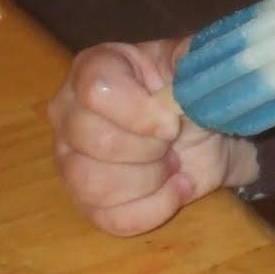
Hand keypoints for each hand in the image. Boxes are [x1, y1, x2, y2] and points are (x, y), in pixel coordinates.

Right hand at [47, 39, 259, 236]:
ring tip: (173, 163)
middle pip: (97, 141)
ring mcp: (70, 161)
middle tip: (173, 139)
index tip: (171, 120)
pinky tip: (174, 188)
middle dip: (151, 148)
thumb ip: (193, 55)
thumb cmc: (189, 93)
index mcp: (95, 68)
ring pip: (95, 184)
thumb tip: (194, 61)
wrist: (205, 133)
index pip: (97, 90)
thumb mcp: (194, 65)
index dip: (140, 112)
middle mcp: (69, 113)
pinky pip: (111, 218)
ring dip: (151, 179)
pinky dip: (155, 207)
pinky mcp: (86, 202)